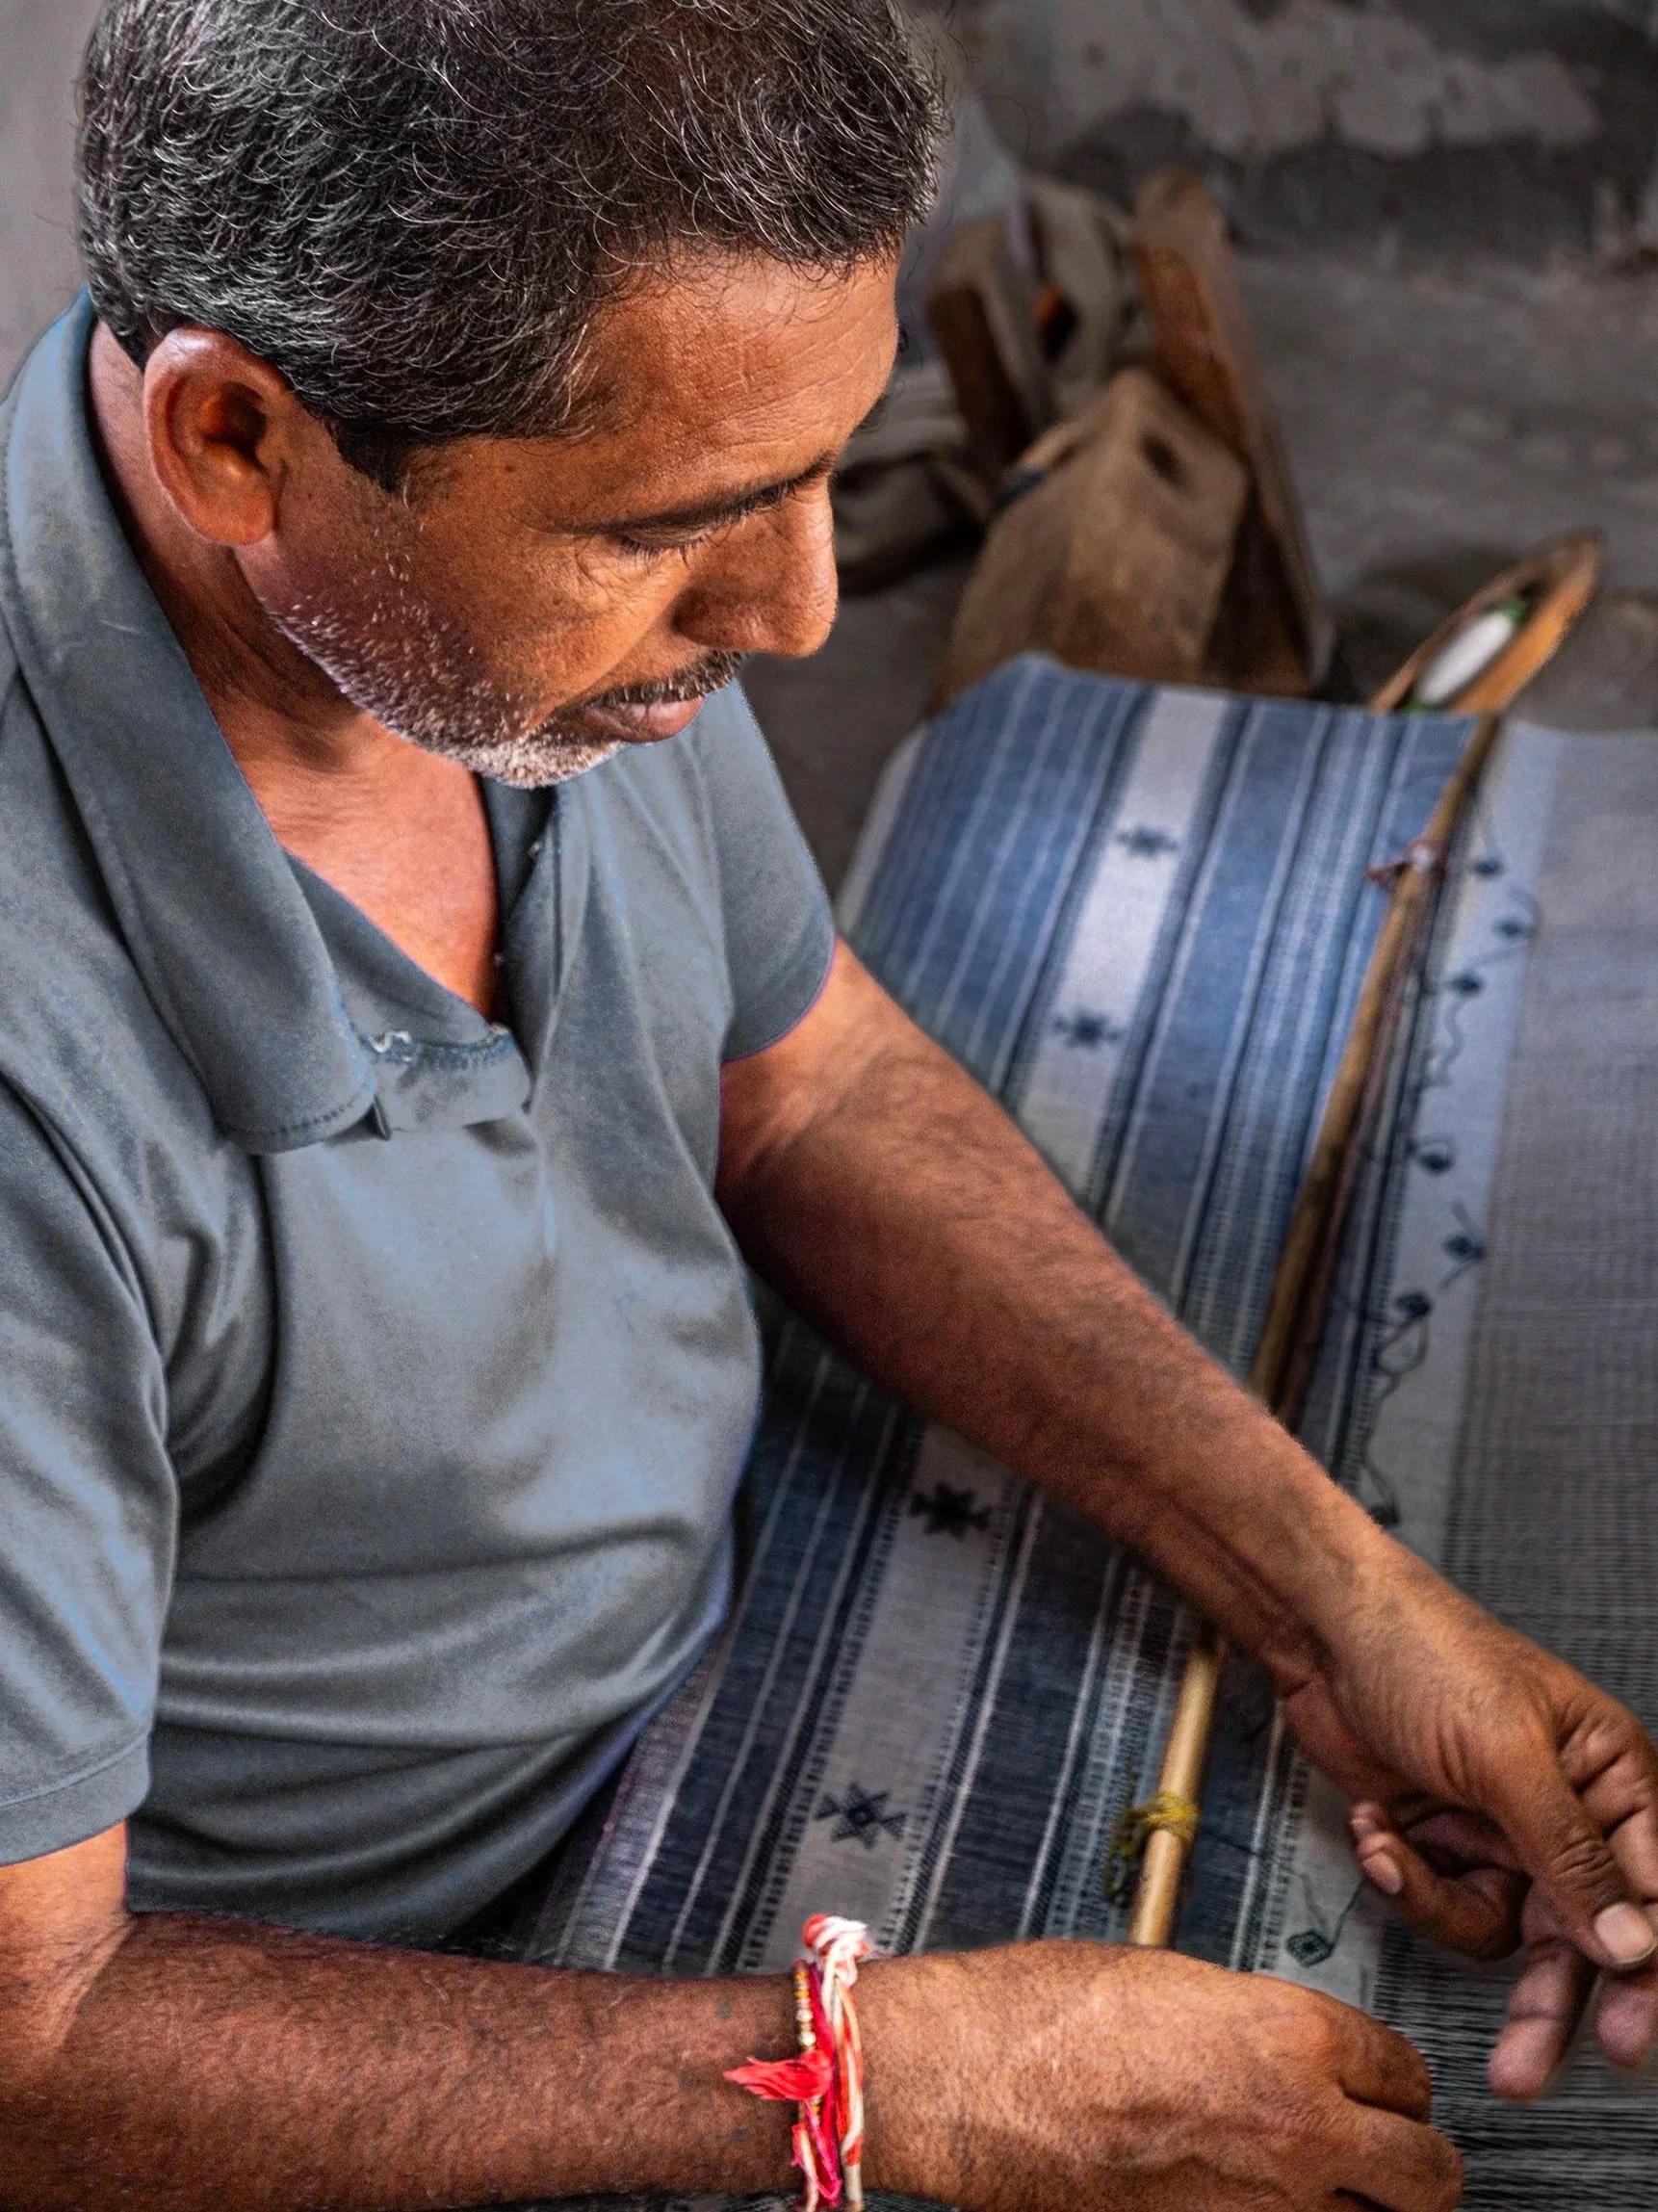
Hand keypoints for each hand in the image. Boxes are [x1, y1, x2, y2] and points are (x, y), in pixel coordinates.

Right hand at [861, 1940, 1461, 2211]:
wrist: (971, 2079)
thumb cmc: (1048, 2015)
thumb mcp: (1179, 1984)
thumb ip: (1259, 2027)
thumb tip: (1295, 2060)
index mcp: (1293, 2036)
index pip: (1409, 2072)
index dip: (1393, 2078)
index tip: (1380, 2085)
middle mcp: (1301, 2128)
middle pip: (1430, 2173)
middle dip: (1416, 2160)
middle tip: (1388, 2150)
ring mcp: (1264, 2209)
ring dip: (1363, 2207)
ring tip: (1331, 2187)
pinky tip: (1258, 2202)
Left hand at [1278, 1547, 1657, 2097]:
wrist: (1323, 1630)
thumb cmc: (1425, 1651)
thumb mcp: (1504, 1752)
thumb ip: (1571, 1855)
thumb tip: (1635, 1946)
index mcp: (1614, 1777)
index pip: (1653, 1895)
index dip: (1644, 1970)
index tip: (1627, 2037)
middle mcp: (1570, 1815)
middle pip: (1582, 1939)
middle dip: (1546, 2002)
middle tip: (1524, 2071)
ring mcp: (1505, 1835)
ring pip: (1504, 1935)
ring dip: (1440, 1907)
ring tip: (1395, 1869)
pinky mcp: (1446, 1845)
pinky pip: (1444, 1904)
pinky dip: (1404, 1876)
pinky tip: (1376, 1827)